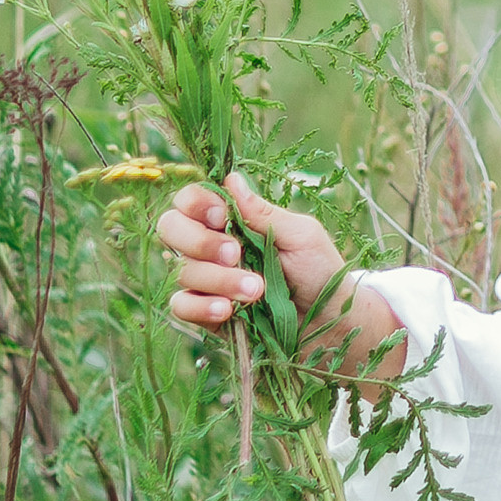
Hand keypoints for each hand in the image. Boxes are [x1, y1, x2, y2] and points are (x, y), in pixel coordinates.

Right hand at [155, 173, 404, 382]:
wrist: (329, 321)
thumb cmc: (320, 270)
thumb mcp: (300, 235)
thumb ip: (262, 212)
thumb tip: (230, 178)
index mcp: (233, 219)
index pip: (190, 199)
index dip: (196, 204)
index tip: (222, 216)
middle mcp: (212, 245)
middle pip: (171, 228)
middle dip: (200, 241)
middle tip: (236, 253)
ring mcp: (207, 280)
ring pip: (184, 271)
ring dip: (220, 279)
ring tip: (257, 290)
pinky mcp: (206, 312)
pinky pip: (181, 306)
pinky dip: (201, 307)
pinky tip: (228, 310)